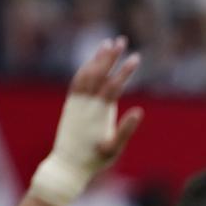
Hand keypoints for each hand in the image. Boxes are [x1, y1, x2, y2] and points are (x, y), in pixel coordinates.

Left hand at [28, 37, 142, 205]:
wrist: (66, 165)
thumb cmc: (94, 160)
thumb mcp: (114, 149)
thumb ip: (126, 129)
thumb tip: (139, 110)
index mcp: (98, 113)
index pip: (114, 85)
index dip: (125, 71)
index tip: (136, 57)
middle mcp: (85, 103)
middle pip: (99, 73)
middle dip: (110, 56)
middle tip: (121, 40)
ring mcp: (76, 102)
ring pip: (87, 73)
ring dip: (97, 58)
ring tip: (107, 43)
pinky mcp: (71, 104)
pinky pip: (78, 80)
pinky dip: (86, 68)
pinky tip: (93, 62)